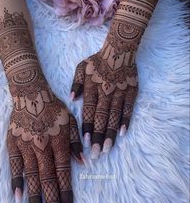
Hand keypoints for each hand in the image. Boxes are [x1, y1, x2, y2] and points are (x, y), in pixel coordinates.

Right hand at [7, 66, 82, 202]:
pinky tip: (18, 197)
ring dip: (34, 199)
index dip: (66, 192)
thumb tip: (84, 163)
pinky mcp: (13, 143)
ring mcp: (26, 146)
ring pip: (31, 176)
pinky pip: (15, 165)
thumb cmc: (54, 108)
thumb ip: (75, 143)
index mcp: (58, 141)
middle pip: (47, 179)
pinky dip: (16, 181)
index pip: (63, 172)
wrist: (31, 94)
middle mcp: (42, 147)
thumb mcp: (70, 121)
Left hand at [71, 25, 138, 157]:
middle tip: (95, 152)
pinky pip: (128, 108)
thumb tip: (71, 99)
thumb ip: (75, 84)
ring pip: (114, 116)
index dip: (87, 126)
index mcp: (92, 87)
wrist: (119, 50)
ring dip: (110, 132)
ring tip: (107, 148)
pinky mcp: (131, 92)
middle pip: (101, 117)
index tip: (85, 141)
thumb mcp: (81, 67)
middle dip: (97, 135)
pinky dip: (126, 120)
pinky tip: (123, 133)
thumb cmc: (97, 61)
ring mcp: (119, 92)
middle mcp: (105, 92)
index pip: (88, 110)